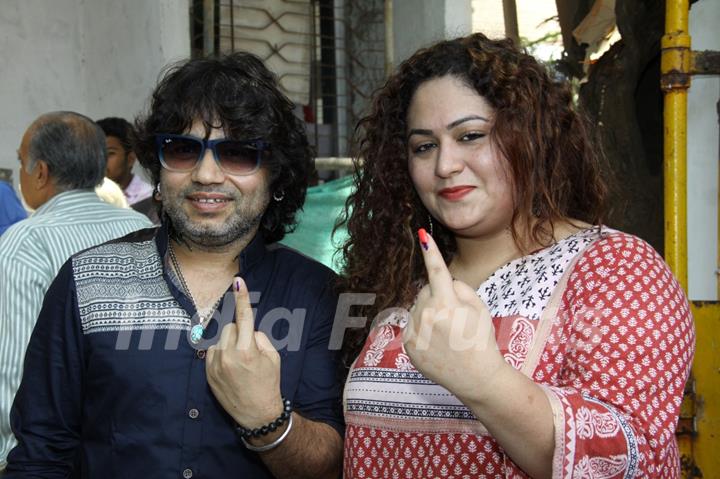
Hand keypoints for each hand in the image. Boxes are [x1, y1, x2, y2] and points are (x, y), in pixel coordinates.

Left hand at [206, 277, 282, 428]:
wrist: (257, 413)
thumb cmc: (269, 383)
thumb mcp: (273, 357)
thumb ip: (259, 337)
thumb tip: (247, 329)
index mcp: (247, 351)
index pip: (244, 317)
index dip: (242, 298)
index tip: (238, 281)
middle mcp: (228, 356)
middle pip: (230, 326)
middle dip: (239, 331)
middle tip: (249, 348)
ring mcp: (215, 365)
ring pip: (221, 338)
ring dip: (230, 342)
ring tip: (239, 361)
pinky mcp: (207, 372)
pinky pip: (213, 350)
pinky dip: (221, 352)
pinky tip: (230, 367)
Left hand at [403, 229, 505, 400]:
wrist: (478, 378)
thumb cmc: (482, 341)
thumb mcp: (481, 309)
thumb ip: (461, 289)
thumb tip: (445, 282)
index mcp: (447, 305)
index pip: (438, 272)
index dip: (431, 252)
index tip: (422, 235)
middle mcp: (427, 316)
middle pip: (426, 291)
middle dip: (437, 296)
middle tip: (454, 317)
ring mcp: (415, 332)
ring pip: (417, 308)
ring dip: (428, 312)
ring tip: (446, 333)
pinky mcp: (408, 345)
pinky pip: (411, 325)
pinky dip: (421, 328)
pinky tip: (436, 342)